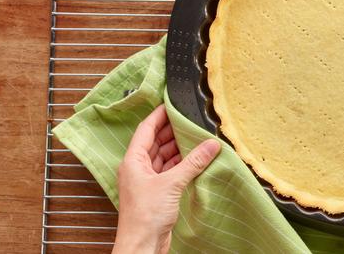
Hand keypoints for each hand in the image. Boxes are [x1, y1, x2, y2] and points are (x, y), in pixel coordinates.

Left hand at [113, 105, 220, 253]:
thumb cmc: (145, 216)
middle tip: (189, 120)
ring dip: (179, 149)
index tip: (170, 104)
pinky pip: (170, 171)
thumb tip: (210, 145)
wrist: (142, 245)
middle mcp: (138, 168)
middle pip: (155, 142)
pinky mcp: (157, 192)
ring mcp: (147, 181)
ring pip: (164, 157)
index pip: (145, 130)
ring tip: (196, 138)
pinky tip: (195, 160)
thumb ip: (192, 162)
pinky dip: (182, 164)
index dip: (158, 115)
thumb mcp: (172, 183)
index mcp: (133, 161)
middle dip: (172, 131)